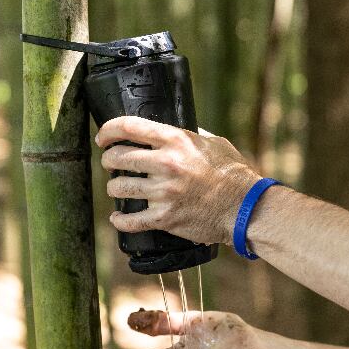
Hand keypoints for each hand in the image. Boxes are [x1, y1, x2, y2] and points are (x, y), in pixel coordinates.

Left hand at [96, 116, 260, 244]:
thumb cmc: (234, 174)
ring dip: (114, 189)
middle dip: (108, 161)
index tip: (103, 138)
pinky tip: (118, 218)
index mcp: (176, 141)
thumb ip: (191, 135)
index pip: (128, 127)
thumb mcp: (215, 143)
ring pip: (119, 188)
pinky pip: (130, 221)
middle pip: (117, 158)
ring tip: (118, 190)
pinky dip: (119, 221)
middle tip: (110, 165)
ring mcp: (164, 193)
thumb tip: (173, 131)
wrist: (245, 208)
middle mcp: (166, 164)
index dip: (108, 130)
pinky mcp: (164, 218)